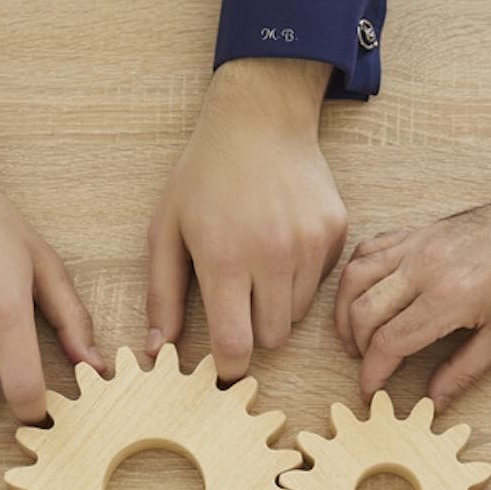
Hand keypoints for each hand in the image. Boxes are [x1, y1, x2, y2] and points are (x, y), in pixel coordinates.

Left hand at [147, 59, 346, 380]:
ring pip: (297, 314)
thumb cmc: (204, 176)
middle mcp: (273, 255)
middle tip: (237, 301)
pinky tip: (282, 243)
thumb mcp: (166, 231)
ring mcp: (309, 244)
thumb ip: (162, 296)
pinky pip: (319, 283)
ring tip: (258, 266)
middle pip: (272, 337)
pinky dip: (300, 277)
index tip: (221, 368)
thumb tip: (156, 352)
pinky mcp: (334, 232)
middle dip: (253, 331)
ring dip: (277, 305)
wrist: (261, 119)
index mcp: (225, 259)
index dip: (228, 366)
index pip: (236, 344)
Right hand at [335, 111, 490, 405]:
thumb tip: (433, 402)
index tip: (371, 392)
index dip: (373, 374)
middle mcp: (424, 267)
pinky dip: (354, 277)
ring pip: (354, 279)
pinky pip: (367, 250)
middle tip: (367, 367)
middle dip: (357, 347)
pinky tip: (363, 298)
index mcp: (450, 297)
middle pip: (363, 312)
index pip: (388, 342)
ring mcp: (416, 245)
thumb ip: (464, 371)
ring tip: (354, 337)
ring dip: (345, 312)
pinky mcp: (415, 232)